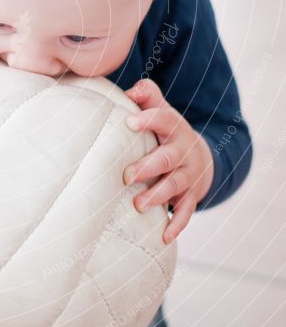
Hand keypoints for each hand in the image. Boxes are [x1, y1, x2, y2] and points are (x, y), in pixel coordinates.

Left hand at [122, 78, 214, 243]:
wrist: (200, 156)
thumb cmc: (167, 132)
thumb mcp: (162, 111)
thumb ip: (147, 96)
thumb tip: (129, 91)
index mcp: (174, 128)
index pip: (164, 118)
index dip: (149, 118)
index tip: (129, 122)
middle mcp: (184, 151)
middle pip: (168, 157)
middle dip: (148, 167)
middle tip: (126, 176)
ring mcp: (189, 175)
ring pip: (176, 185)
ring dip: (158, 195)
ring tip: (138, 205)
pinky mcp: (191, 196)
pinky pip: (186, 211)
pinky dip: (176, 224)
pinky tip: (163, 236)